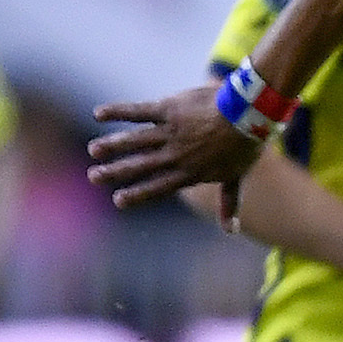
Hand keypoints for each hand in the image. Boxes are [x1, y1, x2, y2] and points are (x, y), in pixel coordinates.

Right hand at [87, 86, 261, 220]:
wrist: (249, 113)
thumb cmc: (244, 146)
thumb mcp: (236, 178)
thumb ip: (228, 203)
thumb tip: (231, 231)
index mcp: (189, 173)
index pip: (158, 187)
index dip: (137, 194)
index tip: (118, 200)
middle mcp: (176, 155)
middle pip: (140, 165)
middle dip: (115, 172)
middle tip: (93, 177)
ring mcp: (171, 132)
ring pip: (135, 140)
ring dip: (113, 145)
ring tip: (94, 151)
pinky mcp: (169, 109)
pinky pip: (138, 111)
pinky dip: (118, 112)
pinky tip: (99, 114)